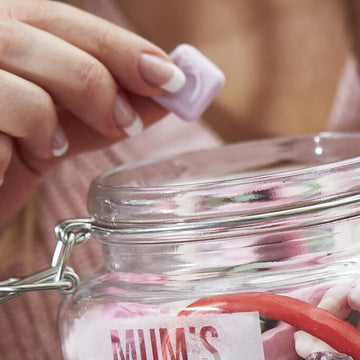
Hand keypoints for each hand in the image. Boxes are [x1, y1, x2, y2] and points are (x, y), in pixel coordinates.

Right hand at [0, 0, 184, 225]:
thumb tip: (168, 94)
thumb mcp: (58, 130)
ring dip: (47, 123)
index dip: (119, 46)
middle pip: (37, 32)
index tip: (171, 77)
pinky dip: (8, 157)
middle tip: (126, 124)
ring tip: (48, 149)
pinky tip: (1, 169)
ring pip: (16, 84)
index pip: (57, 18)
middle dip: (96, 82)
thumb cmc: (4, 158)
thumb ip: (103, 109)